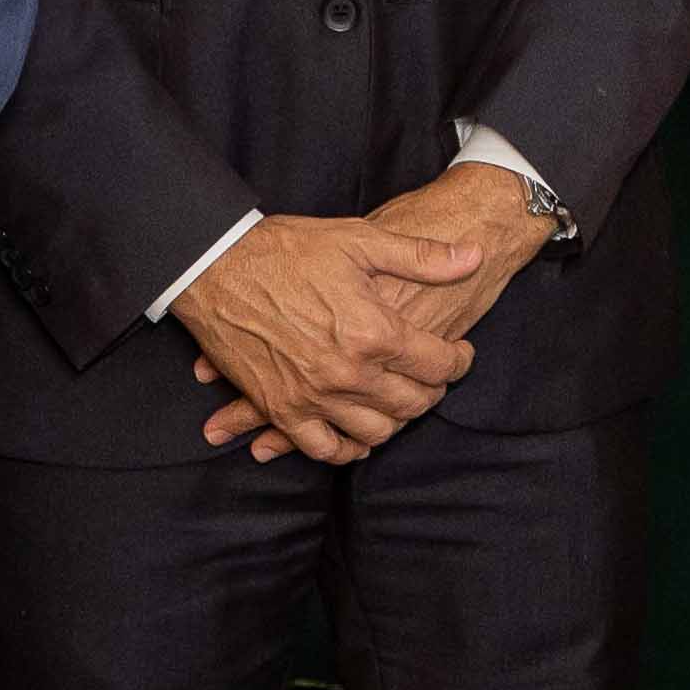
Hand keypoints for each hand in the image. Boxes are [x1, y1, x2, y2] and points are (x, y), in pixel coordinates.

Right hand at [185, 204, 488, 467]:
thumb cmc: (287, 250)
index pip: (439, 364)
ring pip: (376, 432)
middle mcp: (349, 372)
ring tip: (398, 401)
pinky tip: (357, 436)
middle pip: (413, 402)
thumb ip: (421, 256)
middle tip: (432, 377)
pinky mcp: (280, 408)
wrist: (216, 265)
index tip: (459, 353)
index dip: (458, 360)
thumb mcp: (359, 240)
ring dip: (396, 421)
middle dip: (432, 391)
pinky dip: (347, 449)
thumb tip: (472, 258)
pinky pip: (324, 449)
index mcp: (374, 331)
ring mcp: (313, 396)